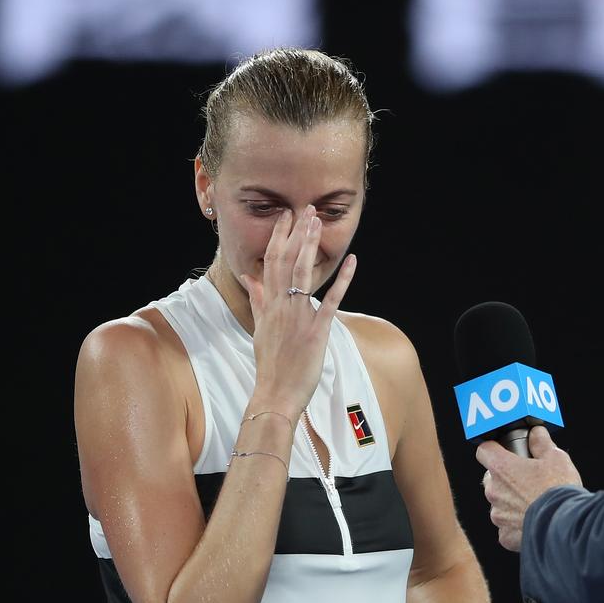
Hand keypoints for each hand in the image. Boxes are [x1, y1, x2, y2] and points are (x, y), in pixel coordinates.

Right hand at [239, 206, 356, 415]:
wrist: (274, 394)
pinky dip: (343, 280)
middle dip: (296, 233)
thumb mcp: (259, 329)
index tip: (285, 217)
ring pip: (303, 273)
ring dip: (311, 246)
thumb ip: (257, 301)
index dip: (278, 237)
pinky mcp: (316, 331)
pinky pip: (331, 301)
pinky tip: (353, 261)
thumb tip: (250, 278)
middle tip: (307, 208)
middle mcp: (280, 307)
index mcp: (268, 305)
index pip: (270, 262)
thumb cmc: (269, 364)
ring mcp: (298, 318)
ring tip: (319, 222)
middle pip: (286, 261)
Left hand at [476, 426, 582, 551]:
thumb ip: (541, 443)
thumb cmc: (559, 489)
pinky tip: (534, 521)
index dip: (494, 449)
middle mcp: (494, 491)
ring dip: (511, 502)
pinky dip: (516, 525)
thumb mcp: (555, 457)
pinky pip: (506, 527)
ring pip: (499, 504)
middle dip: (506, 478)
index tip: (505, 451)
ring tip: (534, 503)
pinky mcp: (505, 536)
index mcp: (502, 468)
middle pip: (492, 479)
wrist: (565, 525)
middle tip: (528, 479)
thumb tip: (536, 433)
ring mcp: (498, 515)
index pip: (484, 451)